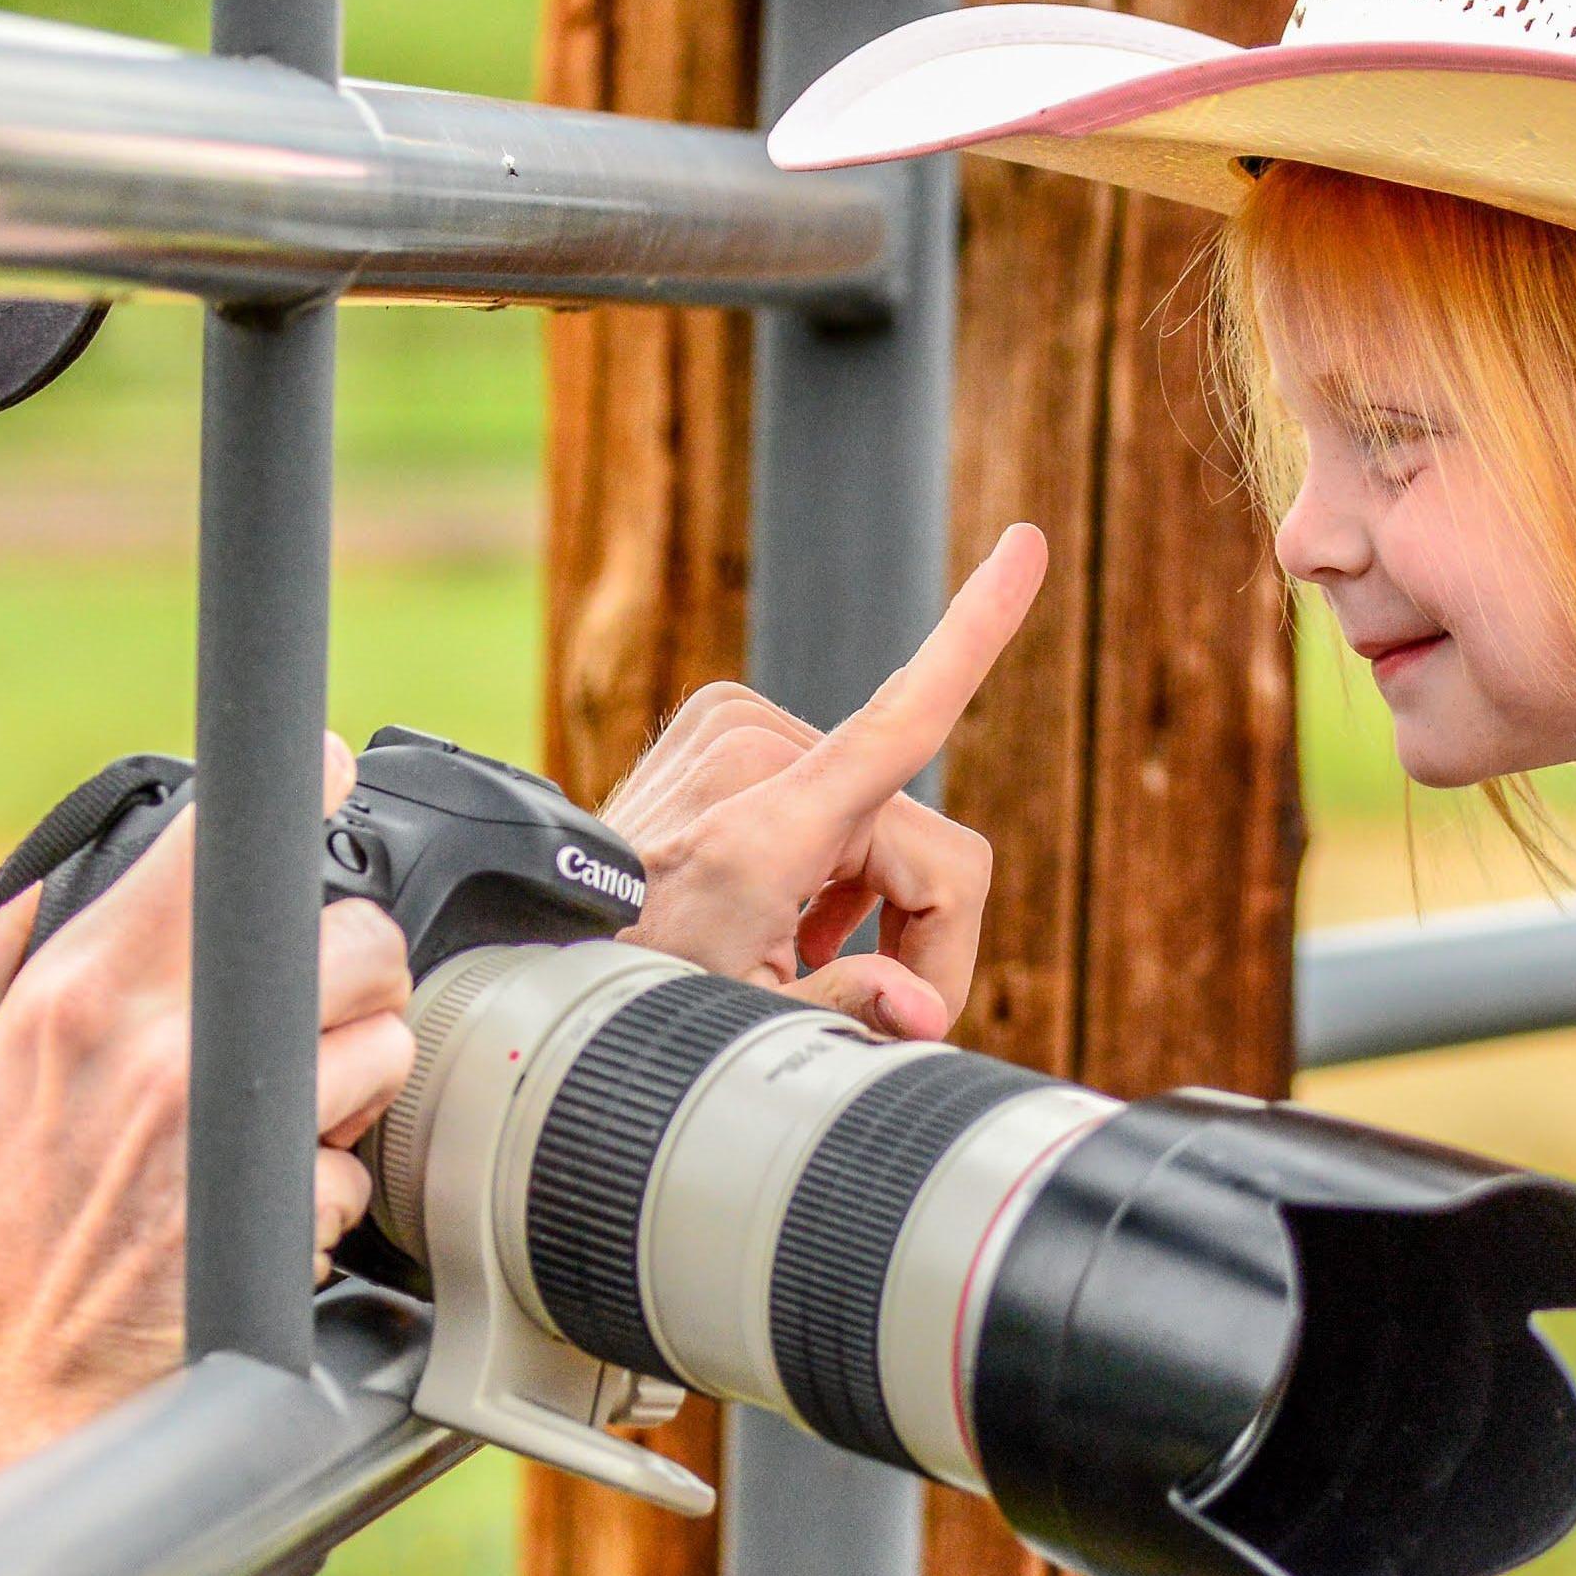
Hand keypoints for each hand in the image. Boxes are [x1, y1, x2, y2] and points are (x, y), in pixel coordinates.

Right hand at [0, 762, 414, 1568]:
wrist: (9, 1383)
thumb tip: (34, 888)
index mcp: (81, 993)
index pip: (220, 848)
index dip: (299, 791)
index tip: (329, 773)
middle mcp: (170, 1051)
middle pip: (351, 939)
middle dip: (347, 965)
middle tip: (316, 998)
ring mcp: (240, 1137)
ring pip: (384, 1044)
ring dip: (355, 1073)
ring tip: (297, 1107)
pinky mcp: (287, 1216)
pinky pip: (361, 1166)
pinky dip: (332, 1183)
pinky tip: (272, 1198)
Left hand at [606, 522, 1049, 1041]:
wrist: (550, 942)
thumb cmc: (643, 993)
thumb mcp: (747, 1029)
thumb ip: (844, 1012)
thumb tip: (924, 1012)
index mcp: (763, 829)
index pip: (900, 724)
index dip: (973, 637)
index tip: (1025, 546)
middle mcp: (753, 753)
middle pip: (928, 844)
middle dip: (925, 934)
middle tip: (884, 1003)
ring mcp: (737, 726)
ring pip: (895, 815)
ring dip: (878, 900)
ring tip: (807, 952)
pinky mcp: (728, 722)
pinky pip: (846, 784)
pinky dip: (842, 859)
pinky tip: (797, 914)